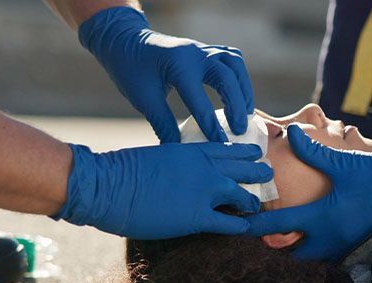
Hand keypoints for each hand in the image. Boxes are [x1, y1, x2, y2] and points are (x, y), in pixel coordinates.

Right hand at [53, 142, 272, 238]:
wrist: (107, 185)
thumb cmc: (121, 171)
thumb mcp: (155, 157)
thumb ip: (173, 162)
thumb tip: (176, 171)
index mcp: (191, 150)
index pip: (227, 148)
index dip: (243, 151)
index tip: (254, 152)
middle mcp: (204, 168)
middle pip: (241, 167)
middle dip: (257, 170)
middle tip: (268, 173)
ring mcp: (204, 192)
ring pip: (241, 193)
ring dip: (253, 198)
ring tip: (260, 202)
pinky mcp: (197, 217)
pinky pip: (229, 223)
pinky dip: (241, 226)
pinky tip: (248, 228)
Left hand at [78, 7, 253, 142]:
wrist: (125, 42)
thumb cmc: (131, 70)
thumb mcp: (144, 99)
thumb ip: (163, 124)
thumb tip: (178, 151)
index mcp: (177, 65)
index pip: (200, 98)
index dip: (210, 123)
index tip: (220, 144)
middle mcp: (195, 53)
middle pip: (227, 78)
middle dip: (236, 105)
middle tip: (238, 130)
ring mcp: (202, 49)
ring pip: (235, 65)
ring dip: (243, 89)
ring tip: (245, 114)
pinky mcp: (206, 50)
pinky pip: (232, 59)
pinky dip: (239, 77)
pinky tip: (239, 95)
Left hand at [245, 125, 371, 260]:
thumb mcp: (344, 162)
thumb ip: (313, 151)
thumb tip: (290, 133)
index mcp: (323, 217)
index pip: (279, 226)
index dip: (255, 226)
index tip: (237, 224)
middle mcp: (332, 238)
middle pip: (293, 254)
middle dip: (277, 248)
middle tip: (262, 235)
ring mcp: (346, 246)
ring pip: (312, 257)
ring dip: (298, 250)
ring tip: (285, 238)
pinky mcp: (358, 246)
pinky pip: (330, 255)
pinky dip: (319, 249)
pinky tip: (315, 236)